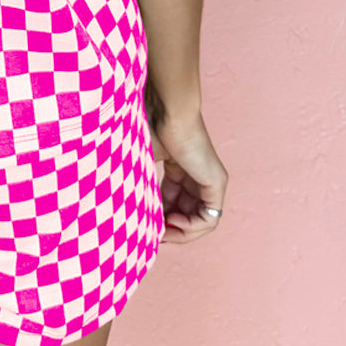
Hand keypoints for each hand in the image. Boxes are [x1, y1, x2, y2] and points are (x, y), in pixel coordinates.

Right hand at [148, 107, 228, 243]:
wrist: (168, 110)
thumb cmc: (150, 127)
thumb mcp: (141, 164)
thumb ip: (140, 187)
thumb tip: (128, 213)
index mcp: (179, 169)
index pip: (172, 202)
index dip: (159, 218)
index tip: (144, 224)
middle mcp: (197, 176)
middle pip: (187, 214)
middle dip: (170, 230)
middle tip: (154, 235)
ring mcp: (209, 181)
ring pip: (200, 222)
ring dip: (181, 232)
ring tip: (163, 230)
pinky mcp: (217, 183)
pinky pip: (210, 219)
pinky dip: (191, 227)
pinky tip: (173, 221)